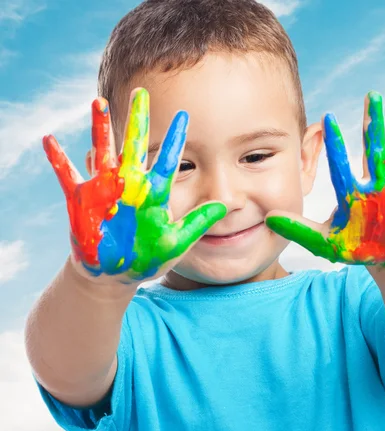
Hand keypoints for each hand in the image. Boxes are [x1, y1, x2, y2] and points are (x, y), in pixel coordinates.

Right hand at [43, 88, 226, 282]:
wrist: (116, 273)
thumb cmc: (148, 257)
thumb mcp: (176, 241)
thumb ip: (198, 222)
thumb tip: (225, 205)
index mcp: (154, 193)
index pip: (168, 159)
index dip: (175, 138)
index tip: (184, 115)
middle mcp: (130, 184)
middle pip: (135, 145)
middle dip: (137, 120)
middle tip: (141, 92)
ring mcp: (105, 189)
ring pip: (103, 151)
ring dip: (99, 129)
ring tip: (98, 102)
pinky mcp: (82, 200)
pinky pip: (67, 175)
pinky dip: (58, 159)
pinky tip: (49, 140)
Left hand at [266, 92, 384, 266]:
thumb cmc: (358, 248)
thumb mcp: (325, 242)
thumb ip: (298, 230)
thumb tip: (268, 219)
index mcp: (353, 192)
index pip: (342, 164)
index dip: (334, 144)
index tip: (325, 118)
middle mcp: (376, 183)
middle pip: (374, 148)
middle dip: (373, 123)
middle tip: (370, 95)